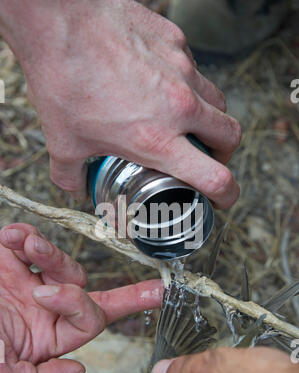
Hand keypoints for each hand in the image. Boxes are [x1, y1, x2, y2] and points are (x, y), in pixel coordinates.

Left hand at [0, 0, 240, 206]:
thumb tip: (76, 188)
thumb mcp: (64, 143)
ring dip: (209, 118)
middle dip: (223, 153)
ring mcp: (181, 69)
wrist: (58, 21)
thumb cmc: (61, 81)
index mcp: (156, 139)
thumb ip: (71, 175)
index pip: (215, 177)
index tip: (222, 197)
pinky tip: (159, 84)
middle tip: (204, 157)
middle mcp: (179, 106)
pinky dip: (185, 84)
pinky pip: (194, 68)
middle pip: (230, 136)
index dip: (227, 194)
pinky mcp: (175, 41)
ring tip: (185, 122)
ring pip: (217, 100)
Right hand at [0, 223, 162, 372]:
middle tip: (158, 291)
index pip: (89, 323)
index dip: (83, 306)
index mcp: (45, 336)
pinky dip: (23, 237)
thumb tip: (78, 371)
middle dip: (129, 295)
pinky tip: (9, 239)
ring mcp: (26, 281)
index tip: (47, 294)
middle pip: (90, 295)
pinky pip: (30, 242)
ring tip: (25, 247)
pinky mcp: (8, 260)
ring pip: (61, 263)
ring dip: (48, 252)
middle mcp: (42, 308)